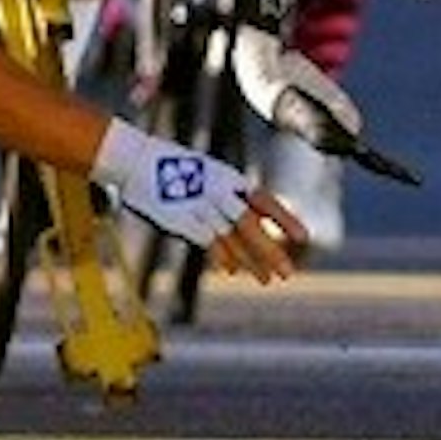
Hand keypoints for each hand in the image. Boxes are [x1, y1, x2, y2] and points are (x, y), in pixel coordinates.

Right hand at [91, 117, 299, 279]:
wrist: (136, 158)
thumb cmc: (172, 166)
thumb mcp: (207, 173)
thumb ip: (228, 195)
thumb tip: (254, 214)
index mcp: (227, 177)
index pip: (263, 200)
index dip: (283, 219)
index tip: (304, 237)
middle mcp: (217, 191)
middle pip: (249, 225)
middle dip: (270, 250)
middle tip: (289, 273)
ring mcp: (199, 204)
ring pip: (231, 237)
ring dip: (250, 261)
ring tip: (267, 280)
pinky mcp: (180, 217)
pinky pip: (206, 240)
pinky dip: (221, 255)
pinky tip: (231, 271)